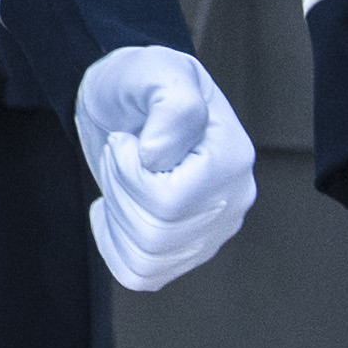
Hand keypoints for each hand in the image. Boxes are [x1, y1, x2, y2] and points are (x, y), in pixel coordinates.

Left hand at [70, 44, 257, 288]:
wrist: (130, 100)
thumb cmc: (141, 83)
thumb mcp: (153, 72)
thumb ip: (170, 105)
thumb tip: (159, 156)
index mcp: (231, 159)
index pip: (169, 201)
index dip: (130, 175)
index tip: (126, 140)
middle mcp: (232, 201)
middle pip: (157, 235)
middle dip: (120, 192)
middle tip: (120, 154)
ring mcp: (213, 230)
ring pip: (149, 259)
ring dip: (117, 218)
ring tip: (121, 178)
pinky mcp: (187, 249)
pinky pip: (143, 275)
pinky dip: (115, 246)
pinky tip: (115, 210)